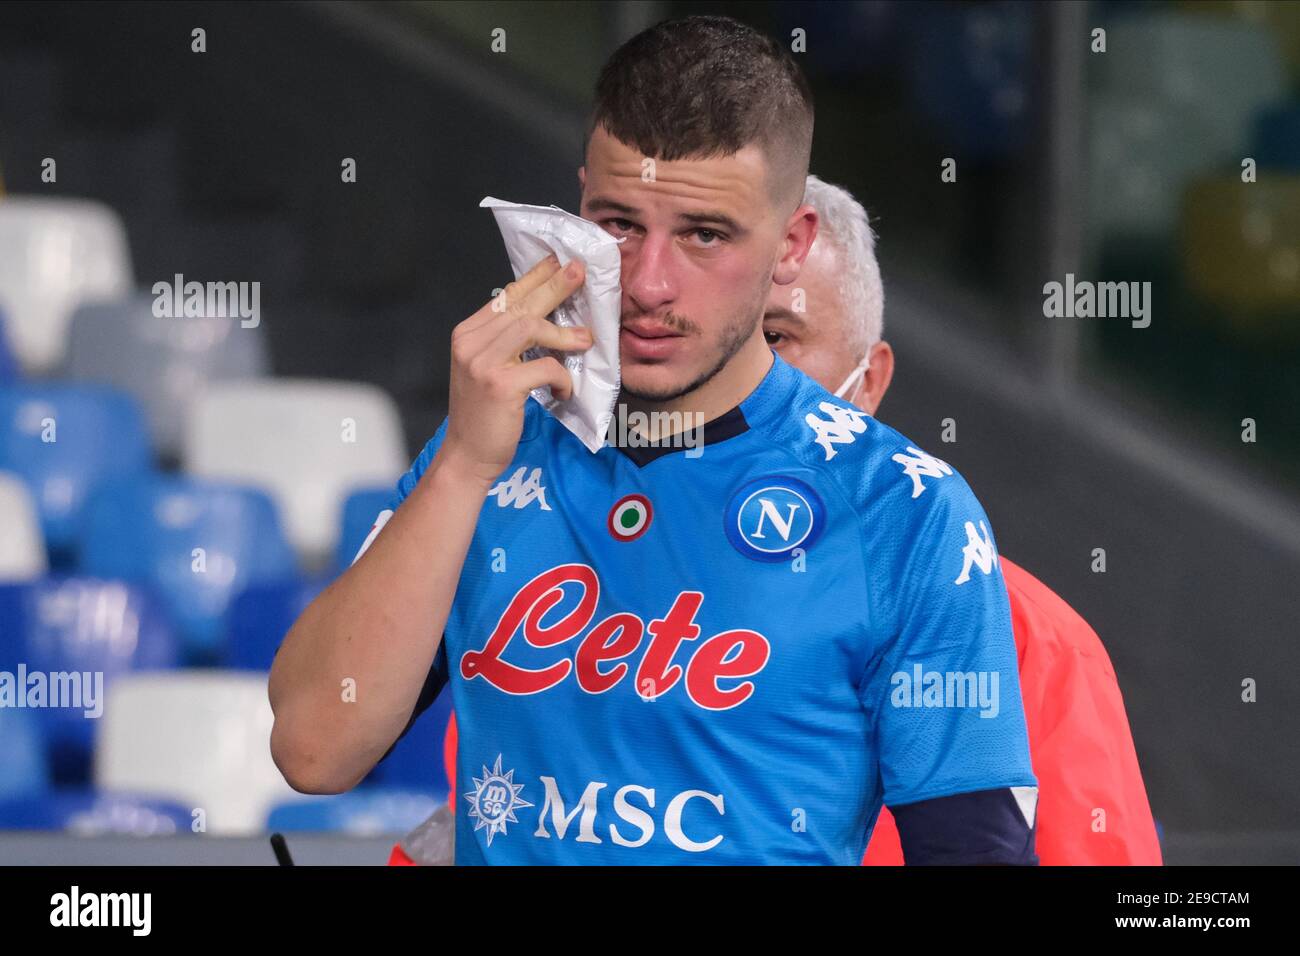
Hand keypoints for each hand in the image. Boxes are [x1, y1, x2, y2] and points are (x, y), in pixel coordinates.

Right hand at [439, 255, 590, 485]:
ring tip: (585, 340)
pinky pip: (544, 367)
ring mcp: (482, 363)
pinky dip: (561, 377)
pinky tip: (563, 391)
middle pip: (520, 304)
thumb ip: (506, 342)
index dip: (534, 277)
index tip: (558, 261)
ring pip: (532, 328)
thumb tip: (543, 313)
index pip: (505, 296)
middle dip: (554, 285)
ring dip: (564, 335)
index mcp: (467, 334)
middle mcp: (470, 343)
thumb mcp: (487, 369)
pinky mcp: (500, 385)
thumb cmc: (485, 415)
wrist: (467, 456)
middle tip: (580, 271)